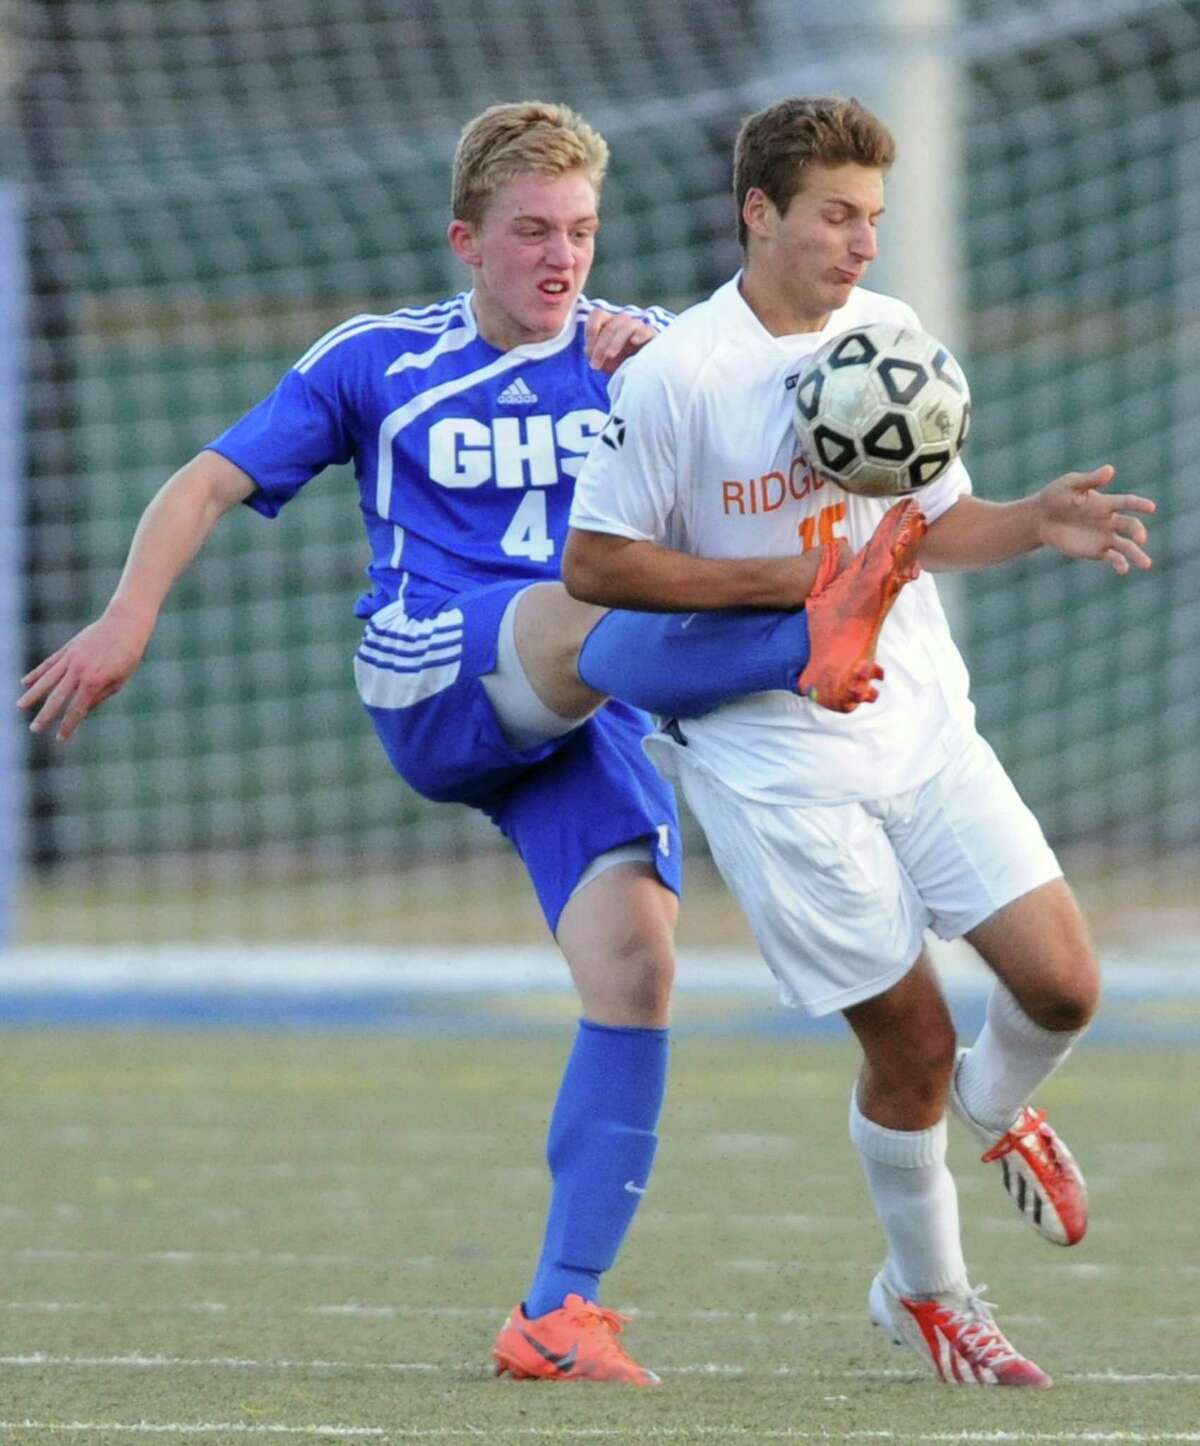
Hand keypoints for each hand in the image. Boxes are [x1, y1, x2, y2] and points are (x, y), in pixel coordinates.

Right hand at [18, 608, 152, 740]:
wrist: (125, 624)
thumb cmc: (128, 655)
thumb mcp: (120, 680)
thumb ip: (100, 696)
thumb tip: (83, 709)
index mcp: (94, 682)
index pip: (77, 709)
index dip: (68, 725)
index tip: (60, 739)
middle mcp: (78, 671)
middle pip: (57, 697)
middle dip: (45, 715)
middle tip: (34, 729)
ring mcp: (71, 659)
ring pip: (46, 679)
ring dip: (32, 694)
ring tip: (20, 706)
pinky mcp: (68, 649)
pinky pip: (49, 664)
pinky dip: (37, 673)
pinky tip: (25, 683)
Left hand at [585, 309, 657, 373]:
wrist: (638, 374)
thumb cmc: (617, 365)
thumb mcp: (601, 360)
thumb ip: (592, 352)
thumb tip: (590, 349)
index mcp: (608, 323)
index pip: (598, 314)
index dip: (591, 328)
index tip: (588, 349)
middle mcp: (623, 322)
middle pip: (611, 325)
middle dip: (600, 346)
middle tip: (594, 365)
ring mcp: (638, 327)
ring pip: (626, 326)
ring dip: (615, 342)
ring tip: (609, 355)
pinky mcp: (651, 336)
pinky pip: (647, 330)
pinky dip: (640, 334)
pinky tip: (634, 342)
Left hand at [1036, 466, 1154, 573]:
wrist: (1040, 518)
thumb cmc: (1055, 496)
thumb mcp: (1070, 485)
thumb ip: (1090, 480)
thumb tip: (1110, 469)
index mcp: (1106, 503)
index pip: (1127, 503)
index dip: (1139, 504)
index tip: (1151, 508)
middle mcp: (1109, 520)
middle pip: (1131, 526)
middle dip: (1138, 532)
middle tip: (1141, 539)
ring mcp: (1104, 537)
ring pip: (1127, 546)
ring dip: (1137, 554)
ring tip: (1146, 564)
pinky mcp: (1096, 551)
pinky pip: (1113, 557)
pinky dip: (1120, 563)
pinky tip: (1123, 570)